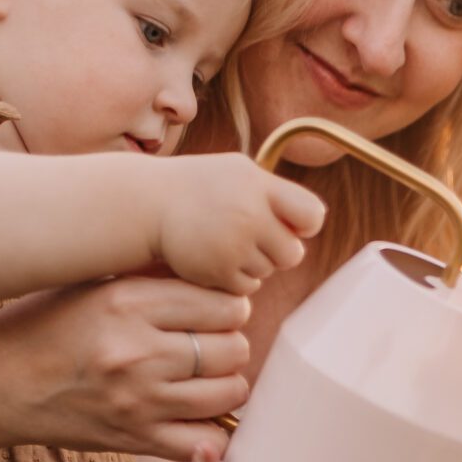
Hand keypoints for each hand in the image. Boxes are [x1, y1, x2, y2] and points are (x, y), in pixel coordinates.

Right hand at [0, 273, 253, 461]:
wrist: (0, 380)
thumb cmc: (49, 323)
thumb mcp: (96, 283)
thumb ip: (154, 278)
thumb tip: (220, 272)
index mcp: (128, 301)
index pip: (223, 303)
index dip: (231, 307)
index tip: (219, 312)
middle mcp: (137, 351)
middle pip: (233, 348)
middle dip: (230, 345)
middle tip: (213, 346)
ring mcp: (139, 400)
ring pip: (229, 392)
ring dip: (228, 386)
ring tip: (209, 378)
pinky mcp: (137, 439)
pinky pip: (207, 440)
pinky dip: (214, 430)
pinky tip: (199, 414)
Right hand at [152, 153, 323, 296]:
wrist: (150, 204)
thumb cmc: (201, 189)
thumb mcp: (238, 174)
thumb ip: (275, 195)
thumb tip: (312, 223)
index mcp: (259, 184)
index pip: (311, 215)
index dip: (305, 225)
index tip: (289, 225)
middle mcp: (250, 213)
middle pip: (293, 254)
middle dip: (277, 251)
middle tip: (251, 239)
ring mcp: (235, 243)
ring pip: (268, 271)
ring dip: (254, 264)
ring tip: (225, 243)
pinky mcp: (220, 271)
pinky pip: (247, 287)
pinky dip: (235, 278)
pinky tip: (215, 258)